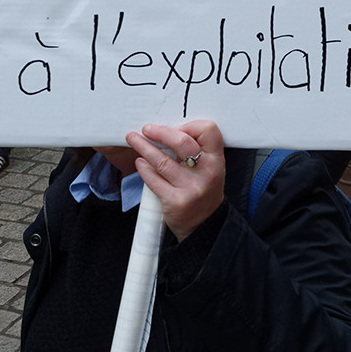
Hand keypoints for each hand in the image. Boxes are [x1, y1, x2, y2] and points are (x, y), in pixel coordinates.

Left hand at [126, 120, 225, 241]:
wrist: (205, 226)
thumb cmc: (204, 192)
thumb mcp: (209, 169)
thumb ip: (196, 151)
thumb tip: (167, 131)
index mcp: (216, 160)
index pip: (208, 131)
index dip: (189, 125)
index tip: (175, 127)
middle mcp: (206, 173)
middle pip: (181, 142)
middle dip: (160, 132)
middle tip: (147, 129)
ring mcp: (191, 188)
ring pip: (162, 160)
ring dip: (143, 147)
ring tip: (133, 139)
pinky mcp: (175, 201)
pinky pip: (154, 179)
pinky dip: (143, 168)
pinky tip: (139, 162)